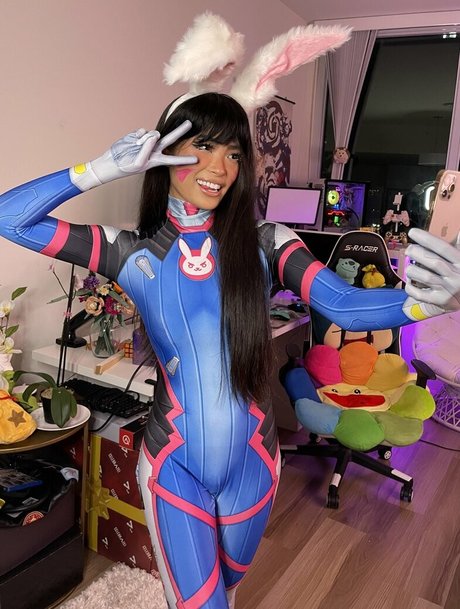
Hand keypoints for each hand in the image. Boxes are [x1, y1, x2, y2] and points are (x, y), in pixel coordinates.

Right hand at [70, 121, 196, 190]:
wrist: (112, 162)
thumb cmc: (126, 166)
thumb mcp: (138, 163)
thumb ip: (147, 148)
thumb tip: (155, 134)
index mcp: (157, 160)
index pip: (173, 159)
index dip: (184, 159)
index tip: (197, 159)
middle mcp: (154, 149)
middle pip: (169, 139)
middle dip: (180, 131)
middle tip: (190, 123)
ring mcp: (147, 142)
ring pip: (153, 134)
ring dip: (145, 140)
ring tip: (136, 148)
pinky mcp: (138, 135)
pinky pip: (142, 132)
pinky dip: (137, 137)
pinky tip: (132, 142)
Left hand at [402, 228, 459, 319]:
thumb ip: (458, 244)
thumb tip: (457, 229)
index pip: (443, 248)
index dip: (427, 239)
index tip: (413, 232)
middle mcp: (456, 275)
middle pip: (434, 262)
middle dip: (417, 253)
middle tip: (408, 249)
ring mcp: (448, 289)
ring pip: (426, 277)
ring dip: (413, 270)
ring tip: (410, 267)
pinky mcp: (440, 301)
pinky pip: (420, 294)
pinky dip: (410, 288)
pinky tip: (409, 283)